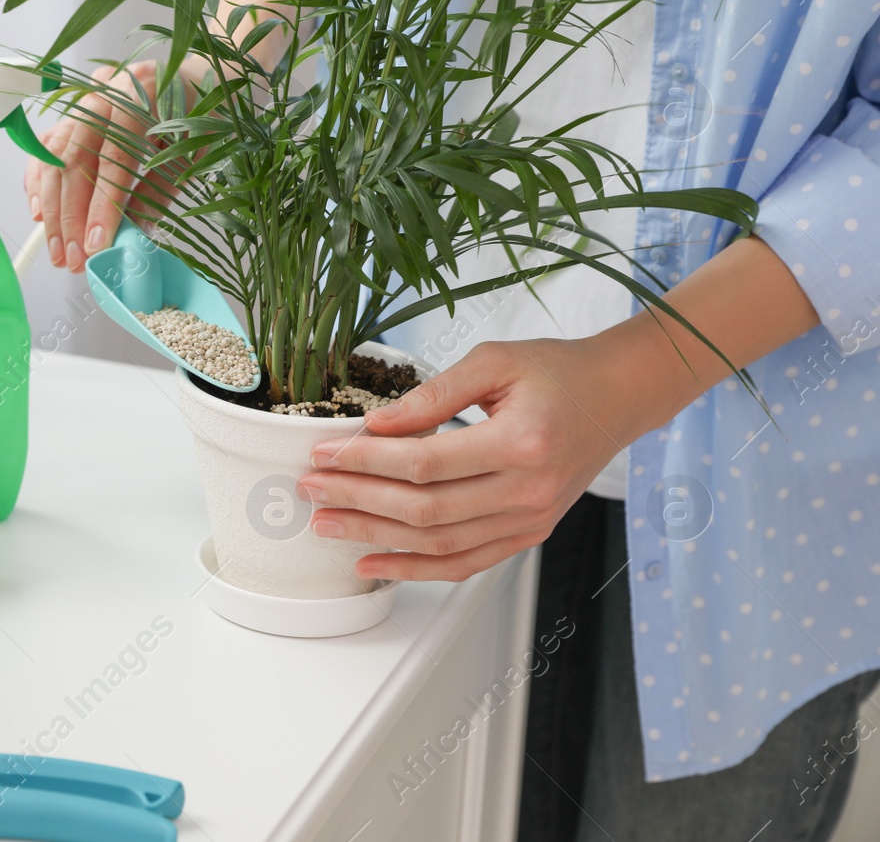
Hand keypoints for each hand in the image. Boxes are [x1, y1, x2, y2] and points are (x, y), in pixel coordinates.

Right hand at [25, 60, 190, 272]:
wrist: (197, 78)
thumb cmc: (200, 116)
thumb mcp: (190, 154)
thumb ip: (157, 191)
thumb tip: (131, 236)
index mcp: (141, 94)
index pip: (114, 158)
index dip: (102, 206)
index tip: (95, 245)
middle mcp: (104, 91)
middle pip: (75, 159)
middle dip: (70, 216)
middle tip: (73, 259)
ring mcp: (84, 99)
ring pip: (54, 157)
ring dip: (52, 209)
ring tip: (58, 250)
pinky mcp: (72, 111)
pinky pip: (46, 148)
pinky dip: (39, 183)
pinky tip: (41, 216)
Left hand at [299, 338, 637, 582]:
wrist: (618, 397)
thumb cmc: (558, 372)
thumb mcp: (493, 362)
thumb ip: (432, 396)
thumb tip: (376, 425)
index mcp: (522, 443)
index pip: (426, 462)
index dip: (368, 460)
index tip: (325, 452)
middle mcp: (528, 491)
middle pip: (425, 509)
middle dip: (358, 500)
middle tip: (312, 489)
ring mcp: (530, 520)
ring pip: (440, 543)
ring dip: (376, 537)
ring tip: (327, 524)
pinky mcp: (528, 533)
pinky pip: (466, 563)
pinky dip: (416, 568)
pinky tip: (374, 562)